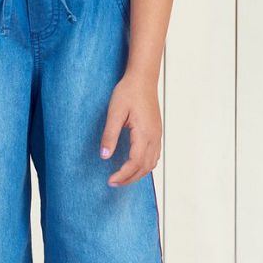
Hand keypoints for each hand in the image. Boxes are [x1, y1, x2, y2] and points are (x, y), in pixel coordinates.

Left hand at [100, 71, 161, 186]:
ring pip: (151, 163)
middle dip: (129, 178)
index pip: (135, 163)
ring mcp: (157, 135)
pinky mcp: (156, 132)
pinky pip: (153, 156)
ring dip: (137, 174)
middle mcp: (154, 137)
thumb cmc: (129, 92)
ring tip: (123, 178)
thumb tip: (105, 155)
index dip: (123, 175)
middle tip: (114, 183)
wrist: (143, 79)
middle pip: (145, 167)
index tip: (110, 180)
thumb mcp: (114, 113)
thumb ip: (110, 135)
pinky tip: (134, 165)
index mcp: (144, 133)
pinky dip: (144, 166)